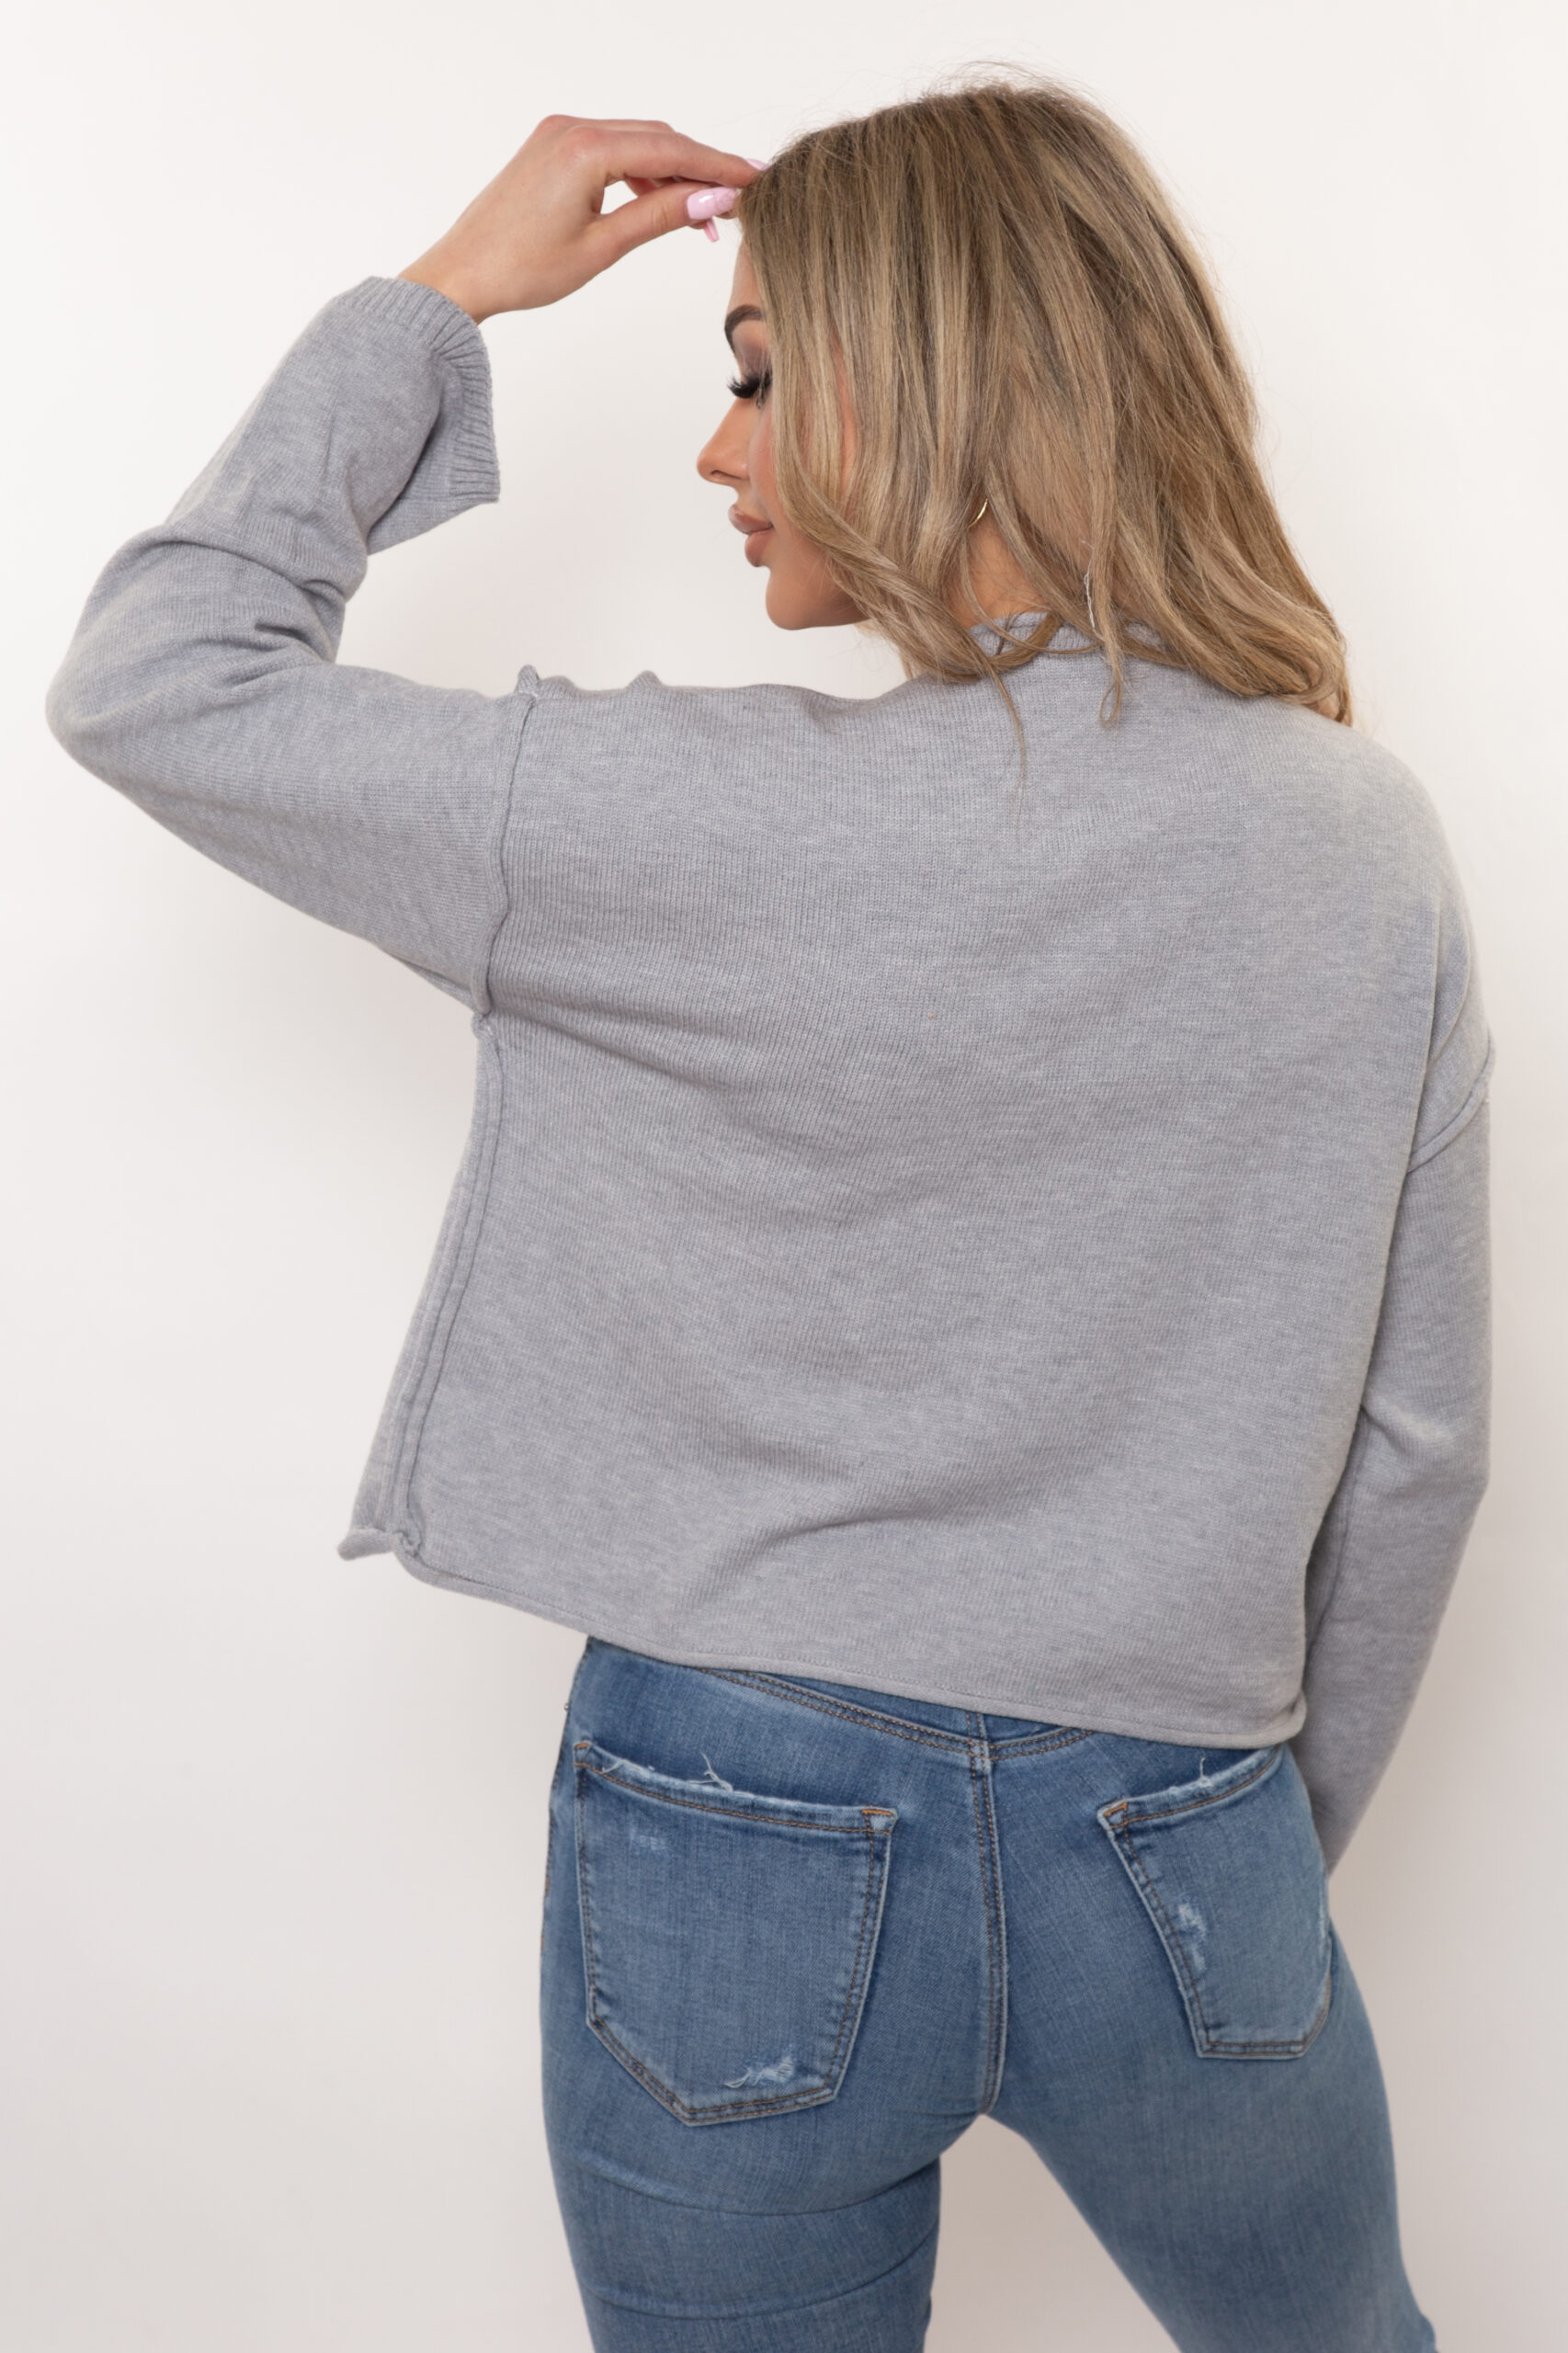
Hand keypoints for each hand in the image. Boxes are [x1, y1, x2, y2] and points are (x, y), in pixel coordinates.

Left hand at [397, 116, 759, 321]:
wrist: (462, 273)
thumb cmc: (521, 269)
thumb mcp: (603, 247)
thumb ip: (660, 216)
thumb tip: (711, 200)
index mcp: (585, 149)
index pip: (671, 150)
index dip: (718, 166)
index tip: (754, 179)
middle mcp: (572, 128)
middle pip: (658, 138)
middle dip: (701, 169)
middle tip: (737, 204)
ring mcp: (559, 132)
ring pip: (637, 141)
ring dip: (673, 172)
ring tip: (702, 216)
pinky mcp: (552, 145)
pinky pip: (612, 147)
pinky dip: (641, 170)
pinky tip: (661, 201)